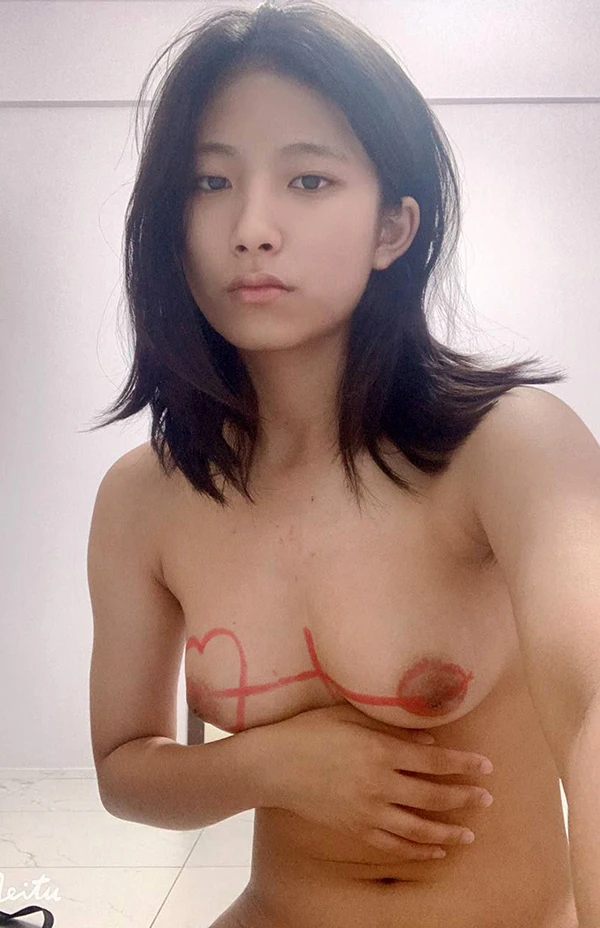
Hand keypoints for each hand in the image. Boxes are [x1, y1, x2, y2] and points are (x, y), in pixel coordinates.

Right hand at [264, 702, 493, 859]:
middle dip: (464, 798)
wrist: (272, 765)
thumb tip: (428, 740)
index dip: (462, 764)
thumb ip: (390, 728)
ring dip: (447, 832)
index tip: (486, 766)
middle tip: (486, 799)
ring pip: (418, 828)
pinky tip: (434, 852)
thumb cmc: (308, 731)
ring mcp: (367, 811)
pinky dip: (417, 851)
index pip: (433, 760)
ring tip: (469, 835)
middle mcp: (379, 784)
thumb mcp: (348, 716)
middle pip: (432, 796)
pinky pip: (393, 845)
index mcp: (379, 751)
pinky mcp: (354, 828)